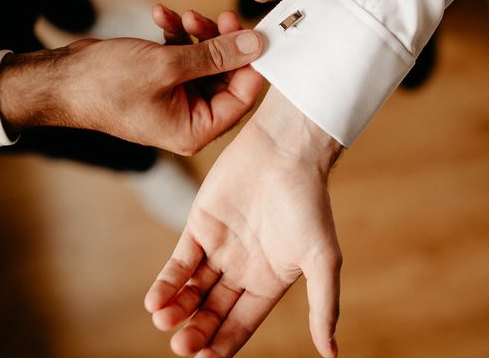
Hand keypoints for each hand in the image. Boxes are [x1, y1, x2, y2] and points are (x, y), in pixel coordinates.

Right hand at [0, 7, 262, 154]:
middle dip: (222, 43)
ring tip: (183, 15)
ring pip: (206, 62)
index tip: (255, 34)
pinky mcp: (164, 81)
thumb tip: (256, 46)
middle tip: (221, 16)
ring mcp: (177, 99)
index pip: (242, 98)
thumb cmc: (106, 84)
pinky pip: (184, 56)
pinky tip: (162, 15)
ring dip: (198, 34)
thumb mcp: (167, 65)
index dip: (251, 65)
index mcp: (196, 129)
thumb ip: (216, 55)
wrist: (61, 79)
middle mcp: (190, 118)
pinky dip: (177, 35)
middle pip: (226, 76)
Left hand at [145, 88, 343, 356]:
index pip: (241, 323)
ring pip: (192, 290)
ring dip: (177, 310)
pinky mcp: (199, 227)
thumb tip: (332, 354)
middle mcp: (243, 269)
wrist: (286, 151)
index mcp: (270, 280)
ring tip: (165, 322)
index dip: (223, 344)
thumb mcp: (322, 258)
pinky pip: (179, 263)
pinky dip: (167, 283)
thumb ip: (324, 305)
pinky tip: (156, 301)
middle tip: (182, 344)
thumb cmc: (309, 202)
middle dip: (197, 331)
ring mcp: (220, 248)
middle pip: (213, 312)